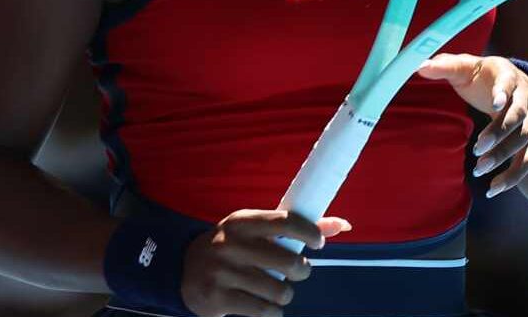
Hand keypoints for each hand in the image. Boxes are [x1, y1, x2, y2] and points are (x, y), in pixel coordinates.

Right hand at [180, 209, 350, 316]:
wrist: (184, 270)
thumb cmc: (234, 248)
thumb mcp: (255, 231)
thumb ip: (296, 228)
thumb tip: (343, 224)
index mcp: (242, 221)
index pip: (285, 220)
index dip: (309, 232)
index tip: (318, 243)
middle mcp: (230, 243)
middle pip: (289, 262)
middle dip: (300, 270)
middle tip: (294, 271)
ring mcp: (222, 271)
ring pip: (280, 291)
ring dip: (283, 294)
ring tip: (272, 289)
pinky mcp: (218, 297)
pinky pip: (265, 311)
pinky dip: (271, 312)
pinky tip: (262, 305)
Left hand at [416, 53, 527, 196]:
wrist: (519, 83)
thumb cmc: (485, 75)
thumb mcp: (467, 65)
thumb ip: (445, 66)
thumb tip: (419, 66)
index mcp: (509, 76)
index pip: (509, 84)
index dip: (503, 93)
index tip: (494, 104)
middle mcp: (526, 99)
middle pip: (518, 118)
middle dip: (499, 133)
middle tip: (478, 147)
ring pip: (523, 141)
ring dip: (503, 156)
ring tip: (479, 169)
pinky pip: (526, 161)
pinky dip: (513, 177)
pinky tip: (493, 189)